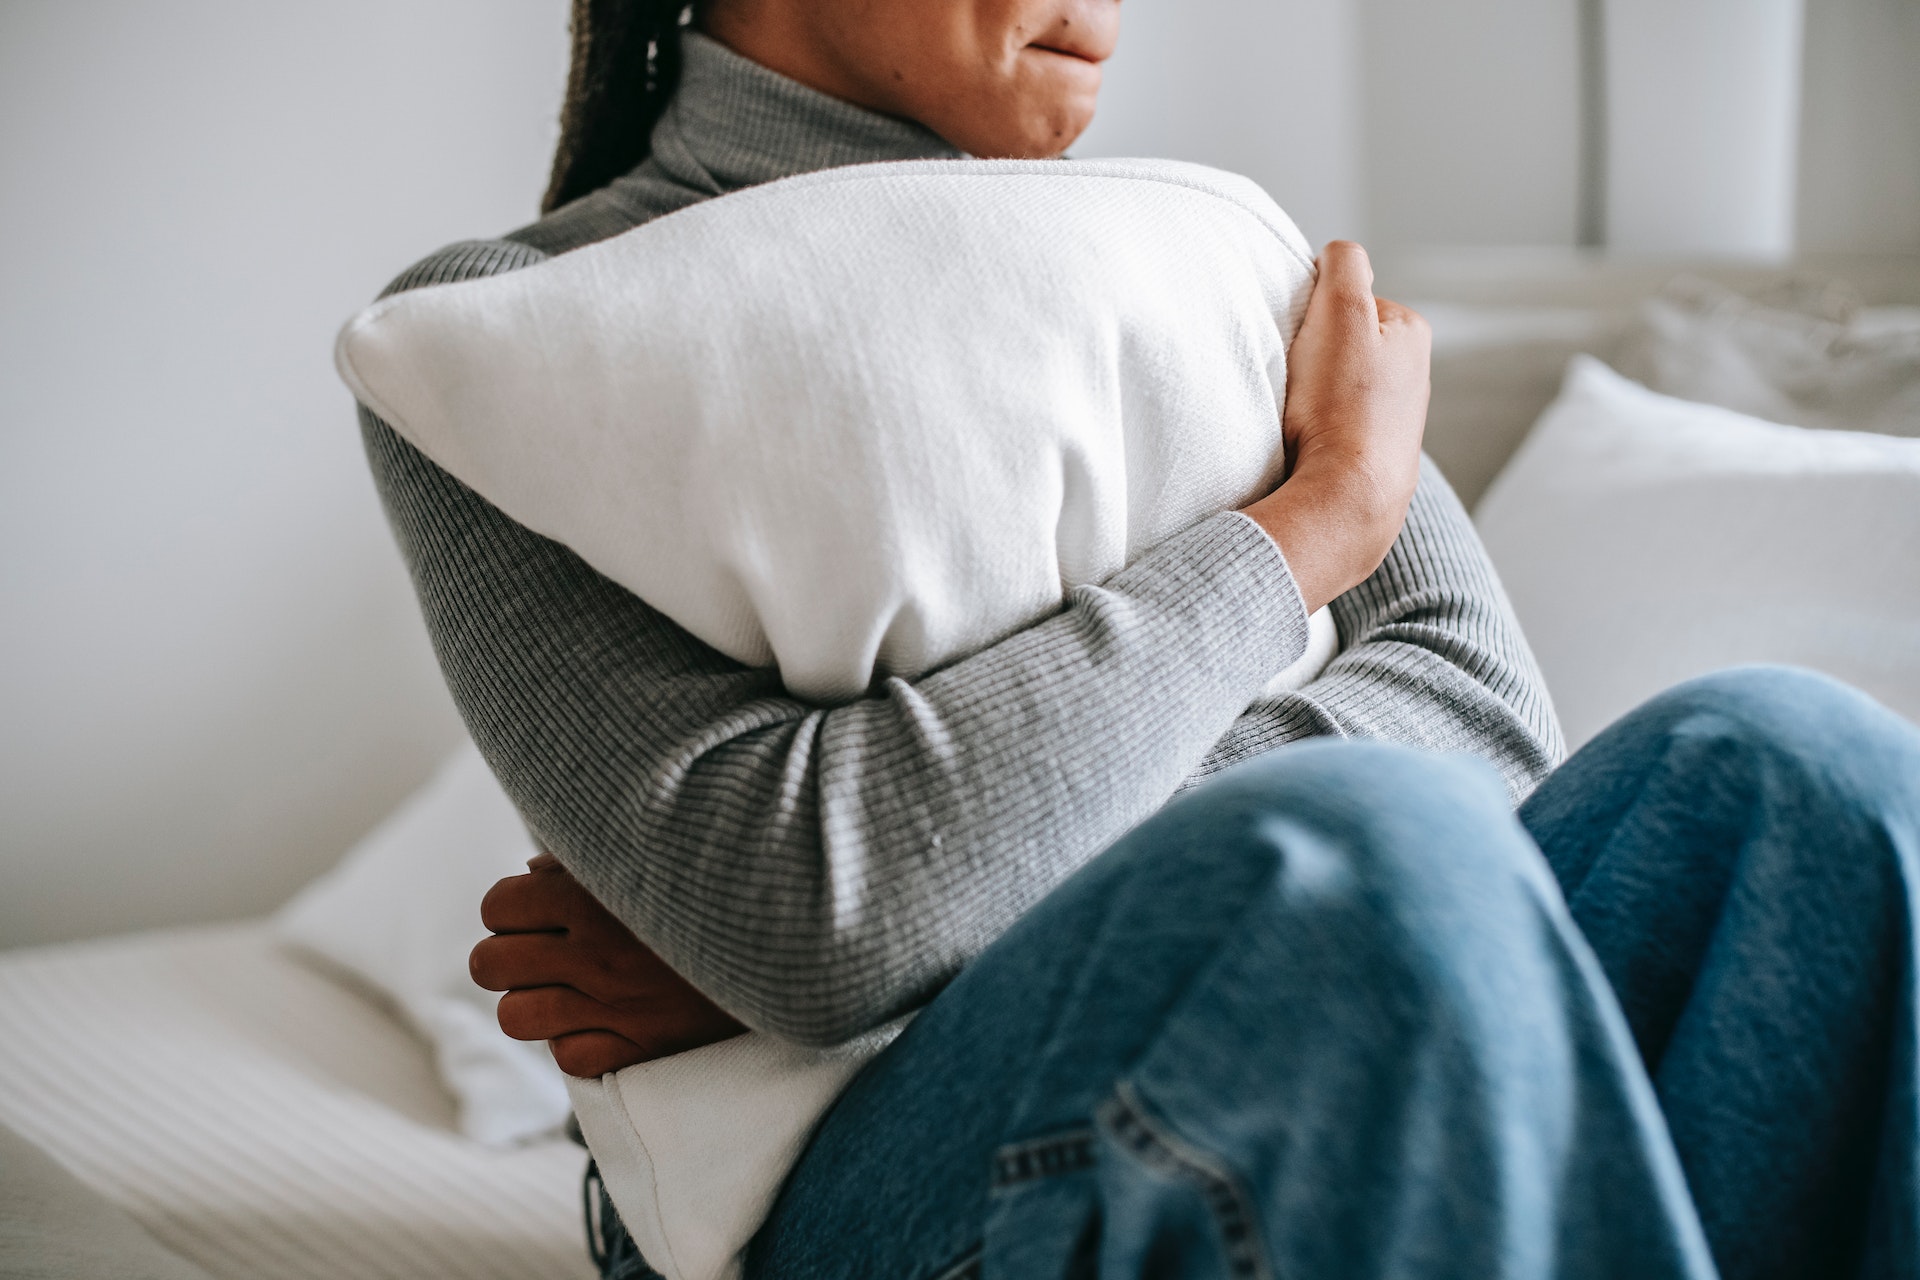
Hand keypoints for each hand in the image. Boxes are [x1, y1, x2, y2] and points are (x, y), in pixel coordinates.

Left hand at [470, 852, 746, 1076]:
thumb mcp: (655, 857)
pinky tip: (606, 1019)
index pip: (498, 904)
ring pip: (515, 1017)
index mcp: (597, 896)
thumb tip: (528, 874)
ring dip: (534, 1003)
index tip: (533, 912)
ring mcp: (617, 1007)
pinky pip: (567, 1057)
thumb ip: (587, 862)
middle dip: (507, 957)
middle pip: (488, 965)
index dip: (508, 909)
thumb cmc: (716, 891)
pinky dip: (578, 1041)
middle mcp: (599, 953)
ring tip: (567, 990)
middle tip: (542, 954)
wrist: (796, 949)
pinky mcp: (639, 1052)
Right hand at [1239, 240, 1430, 612]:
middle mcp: (1415, 374)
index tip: (1303, 345)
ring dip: (1312, 397)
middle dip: (1312, 358)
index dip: (1312, 316)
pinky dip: (1318, 432)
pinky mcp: (1376, 459)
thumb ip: (1343, 264)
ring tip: (1303, 417)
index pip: (1345, 300)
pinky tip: (1310, 446)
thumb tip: (1339, 254)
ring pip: (1336, 388)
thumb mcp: (1340, 311)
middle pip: (1341, 344)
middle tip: (1299, 382)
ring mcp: (1397, 421)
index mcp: (1411, 332)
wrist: (1346, 500)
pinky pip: (1335, 429)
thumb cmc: (1341, 408)